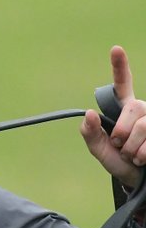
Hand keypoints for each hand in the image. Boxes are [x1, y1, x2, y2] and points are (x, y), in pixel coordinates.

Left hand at [81, 45, 145, 189]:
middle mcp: (142, 109)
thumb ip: (90, 133)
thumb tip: (88, 113)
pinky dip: (143, 154)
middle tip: (120, 146)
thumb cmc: (117, 161)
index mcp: (123, 108)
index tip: (116, 49)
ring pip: (143, 126)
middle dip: (121, 133)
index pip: (122, 84)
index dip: (120, 66)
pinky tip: (142, 159)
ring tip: (132, 155)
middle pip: (132, 110)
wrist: (136, 178)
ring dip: (132, 147)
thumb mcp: (98, 149)